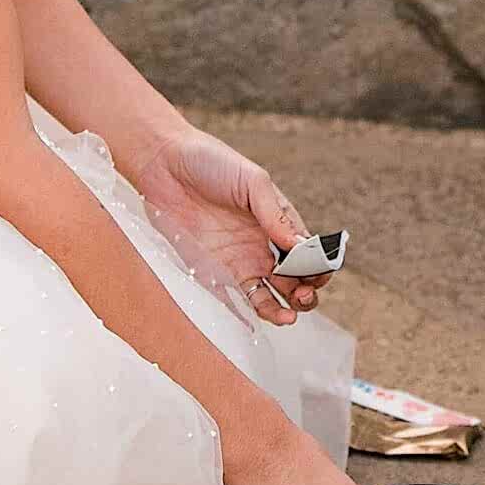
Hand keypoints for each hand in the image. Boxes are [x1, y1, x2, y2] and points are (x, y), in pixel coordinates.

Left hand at [131, 124, 326, 324]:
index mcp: (276, 221)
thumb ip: (276, 214)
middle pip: (292, 279)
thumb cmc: (211, 162)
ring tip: (288, 316)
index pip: (306, 252)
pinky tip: (259, 321)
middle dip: (305, 292)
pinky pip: (232, 299)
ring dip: (282, 309)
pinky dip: (248, 314)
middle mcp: (260, 245)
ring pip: (267, 295)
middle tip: (304, 294)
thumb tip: (301, 244)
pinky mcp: (210, 271)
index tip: (321, 273)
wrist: (163, 163)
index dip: (318, 266)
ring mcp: (237, 261)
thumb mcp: (252, 181)